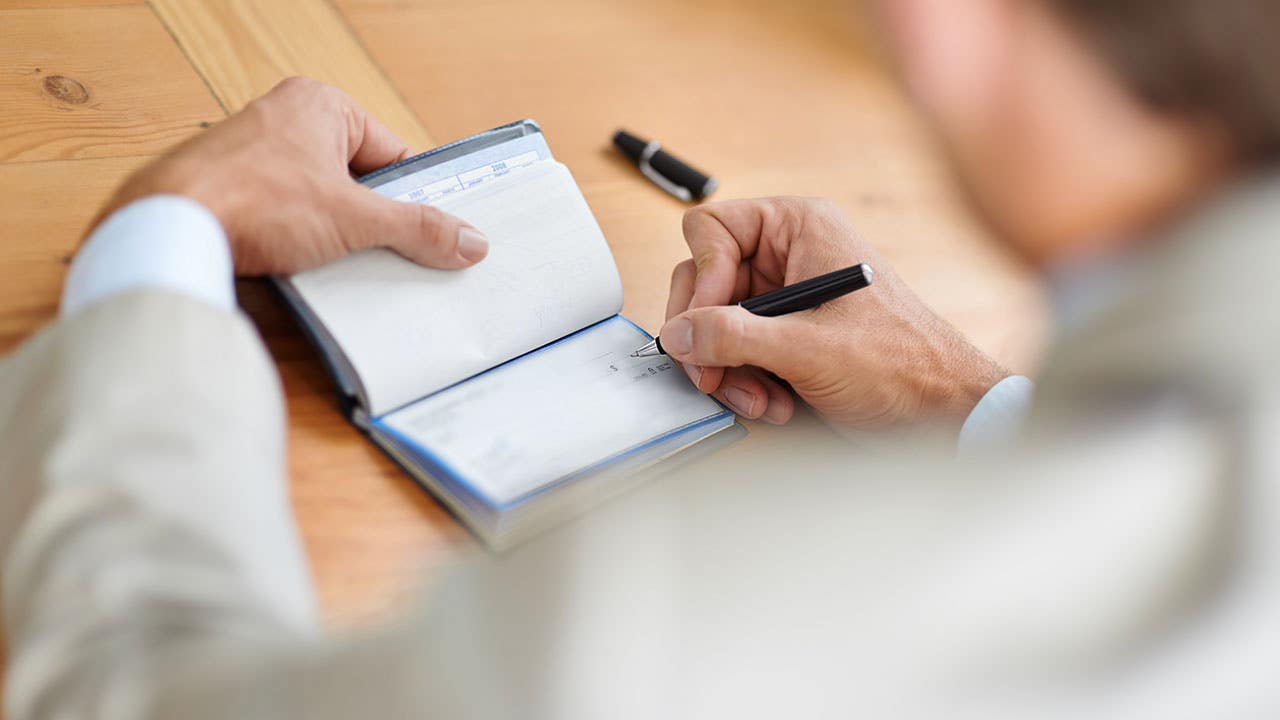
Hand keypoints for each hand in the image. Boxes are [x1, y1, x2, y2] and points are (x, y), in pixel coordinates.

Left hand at [90, 77, 487, 274]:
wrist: (168, 227)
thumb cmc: (253, 201)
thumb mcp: (354, 219)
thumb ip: (417, 228)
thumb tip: (470, 241)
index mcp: (321, 105)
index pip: (392, 154)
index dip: (412, 199)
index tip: (431, 234)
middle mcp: (285, 120)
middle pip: (358, 181)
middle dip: (373, 222)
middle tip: (387, 255)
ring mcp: (252, 156)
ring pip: (320, 204)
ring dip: (335, 238)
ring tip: (339, 264)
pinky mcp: (229, 192)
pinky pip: (283, 219)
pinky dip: (297, 245)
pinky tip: (300, 270)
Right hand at [661, 197, 1007, 430]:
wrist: (943, 412)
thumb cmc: (903, 364)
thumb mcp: (808, 348)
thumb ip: (734, 336)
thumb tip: (679, 334)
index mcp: (799, 228)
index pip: (712, 231)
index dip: (702, 279)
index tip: (704, 325)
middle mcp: (789, 255)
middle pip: (705, 282)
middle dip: (709, 337)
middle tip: (712, 376)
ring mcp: (786, 297)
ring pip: (716, 324)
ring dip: (729, 370)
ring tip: (760, 398)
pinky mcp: (787, 335)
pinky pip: (737, 351)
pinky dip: (746, 382)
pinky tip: (774, 403)